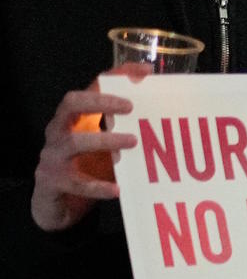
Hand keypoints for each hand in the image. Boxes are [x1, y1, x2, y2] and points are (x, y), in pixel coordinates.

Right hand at [33, 74, 140, 231]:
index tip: (146, 72)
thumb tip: (163, 119)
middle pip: (71, 103)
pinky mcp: (51, 181)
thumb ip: (126, 133)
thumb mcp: (108, 149)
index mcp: (74, 119)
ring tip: (132, 142)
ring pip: (73, 141)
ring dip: (104, 140)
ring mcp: (52, 156)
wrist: (57, 206)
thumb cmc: (86, 171)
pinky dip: (98, 187)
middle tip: (130, 107)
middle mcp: (59, 132)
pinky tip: (118, 189)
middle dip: (100, 101)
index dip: (116, 77)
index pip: (92, 88)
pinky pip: (75, 183)